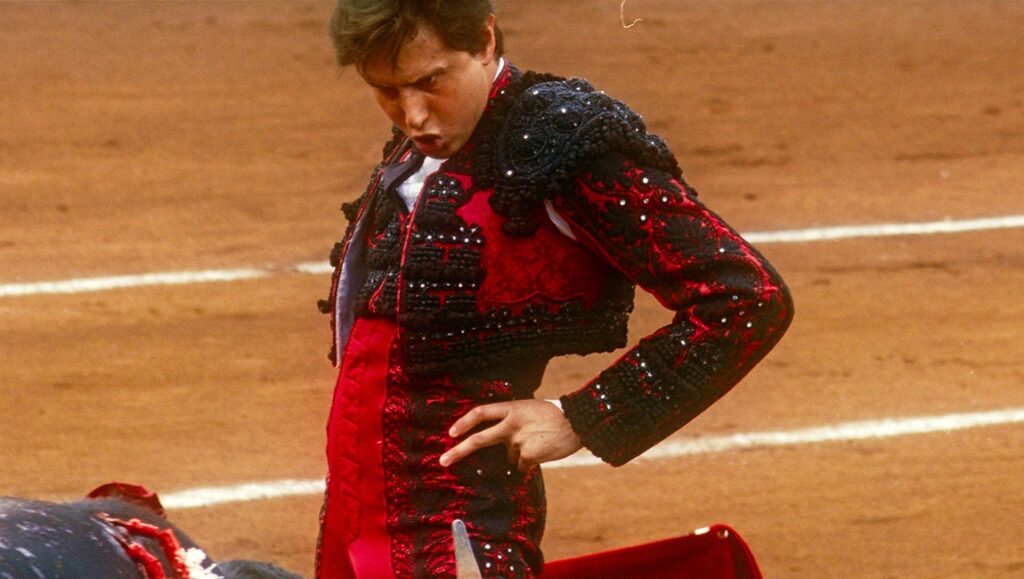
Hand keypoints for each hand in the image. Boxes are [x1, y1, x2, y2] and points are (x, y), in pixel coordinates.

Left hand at [439, 400, 583, 472]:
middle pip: (480, 439)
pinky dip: (529, 464)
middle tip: (443, 460)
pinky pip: (521, 466)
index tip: (451, 433)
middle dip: (458, 451)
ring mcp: (519, 441)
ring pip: (509, 455)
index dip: (464, 422)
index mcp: (511, 408)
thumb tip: (500, 440)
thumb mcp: (529, 408)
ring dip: (521, 454)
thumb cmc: (554, 415)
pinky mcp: (528, 456)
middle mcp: (511, 424)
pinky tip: (543, 453)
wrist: (578, 422)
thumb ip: (511, 418)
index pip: (481, 413)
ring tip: (540, 442)